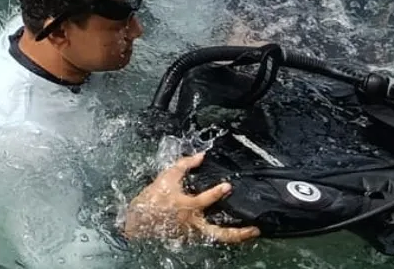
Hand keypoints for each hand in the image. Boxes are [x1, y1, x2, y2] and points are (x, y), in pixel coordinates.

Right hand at [121, 152, 259, 244]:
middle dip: (238, 233)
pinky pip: (211, 236)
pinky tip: (233, 230)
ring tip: (250, 234)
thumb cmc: (153, 198)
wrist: (139, 220)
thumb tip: (201, 155)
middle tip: (254, 229)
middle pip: (219, 232)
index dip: (217, 192)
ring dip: (235, 237)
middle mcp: (193, 222)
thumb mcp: (166, 177)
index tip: (228, 186)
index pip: (204, 200)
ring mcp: (193, 232)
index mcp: (186, 206)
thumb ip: (184, 165)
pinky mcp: (191, 237)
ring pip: (217, 238)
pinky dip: (223, 234)